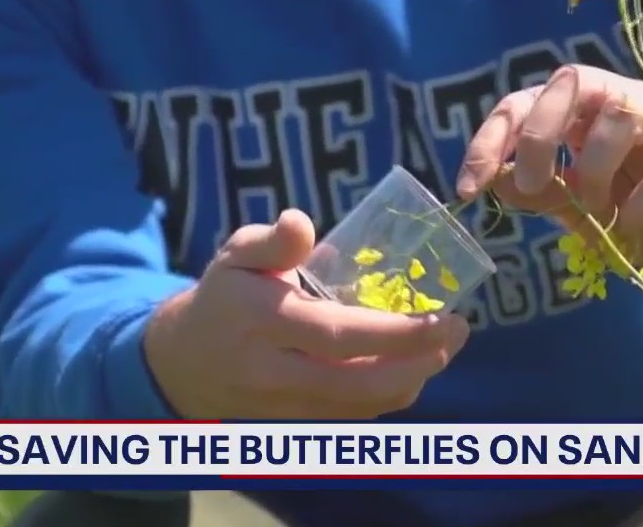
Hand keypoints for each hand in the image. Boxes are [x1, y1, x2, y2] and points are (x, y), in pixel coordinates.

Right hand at [144, 209, 470, 418]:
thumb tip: (302, 223)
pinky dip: (391, 393)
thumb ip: (271, 241)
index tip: (442, 316)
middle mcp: (272, 370)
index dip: (395, 333)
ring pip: (361, 404)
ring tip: (445, 346)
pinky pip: (353, 415)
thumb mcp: (235, 255)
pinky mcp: (297, 420)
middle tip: (459, 331)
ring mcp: (285, 403)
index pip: (337, 335)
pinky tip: (415, 365)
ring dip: (412, 379)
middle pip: (357, 382)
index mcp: (260, 320)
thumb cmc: (224, 295)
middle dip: (418, 362)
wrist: (183, 362)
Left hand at [456, 65, 642, 282]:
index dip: (492, 138)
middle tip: (537, 187)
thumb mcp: (578, 209)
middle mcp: (624, 104)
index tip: (469, 186)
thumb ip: (541, 193)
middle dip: (541, 135)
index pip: (527, 101)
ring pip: (620, 116)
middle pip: (572, 80)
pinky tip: (631, 223)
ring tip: (595, 213)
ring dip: (594, 171)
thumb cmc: (641, 214)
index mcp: (584, 113)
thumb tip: (495, 181)